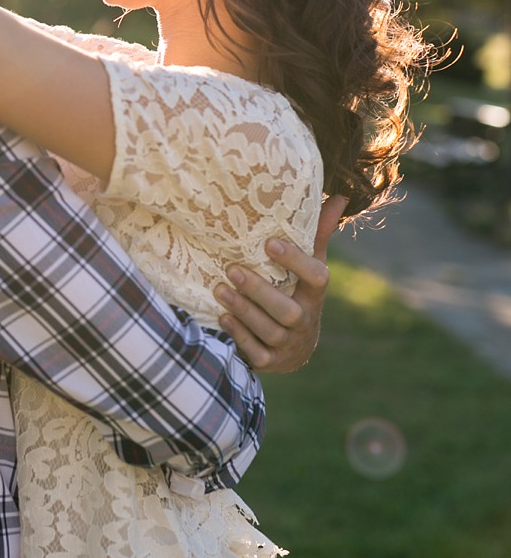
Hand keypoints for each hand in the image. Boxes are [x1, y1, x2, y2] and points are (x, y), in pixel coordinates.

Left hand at [215, 194, 346, 372]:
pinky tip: (222, 316)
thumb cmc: (298, 293)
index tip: (269, 242)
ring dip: (243, 311)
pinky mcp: (272, 361)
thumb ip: (317, 234)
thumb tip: (338, 197)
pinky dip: (239, 335)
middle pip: (288, 310)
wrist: (295, 348)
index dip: (295, 261)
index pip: (317, 278)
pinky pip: (256, 352)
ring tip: (219, 289)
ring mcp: (289, 344)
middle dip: (260, 291)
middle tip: (232, 269)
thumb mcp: (310, 265)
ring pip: (269, 331)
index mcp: (315, 294)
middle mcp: (305, 320)